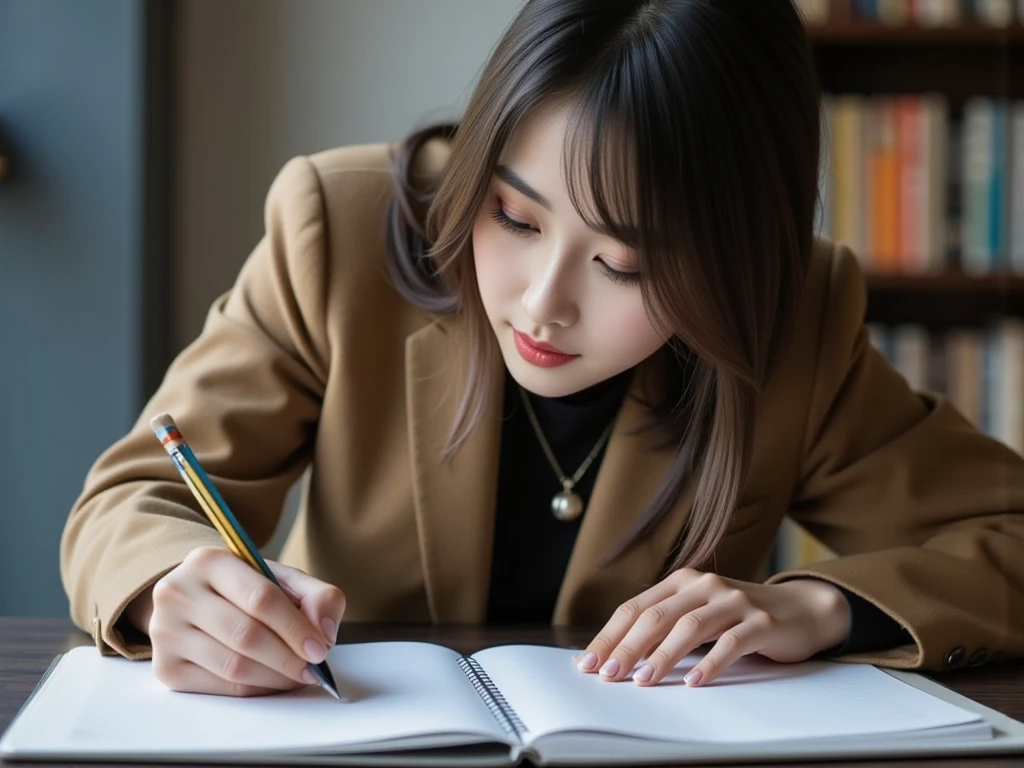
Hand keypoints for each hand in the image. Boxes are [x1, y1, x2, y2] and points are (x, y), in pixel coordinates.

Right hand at [130, 546, 345, 696]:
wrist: (195, 600)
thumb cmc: (245, 589)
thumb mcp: (282, 579)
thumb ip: (316, 596)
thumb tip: (324, 631)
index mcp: (208, 561)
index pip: (260, 598)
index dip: (295, 627)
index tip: (320, 648)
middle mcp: (177, 593)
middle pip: (245, 635)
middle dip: (288, 657)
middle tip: (314, 668)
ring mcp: (165, 632)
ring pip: (233, 666)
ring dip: (275, 677)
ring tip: (298, 675)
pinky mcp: (165, 667)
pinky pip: (220, 687)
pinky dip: (255, 689)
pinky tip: (273, 682)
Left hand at [576, 570, 849, 686]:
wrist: (802, 609)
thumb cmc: (739, 617)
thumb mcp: (699, 614)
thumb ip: (664, 628)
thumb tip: (616, 656)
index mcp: (683, 581)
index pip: (636, 607)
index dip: (610, 635)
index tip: (589, 663)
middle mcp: (705, 584)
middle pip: (656, 616)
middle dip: (628, 647)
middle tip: (609, 675)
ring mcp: (735, 601)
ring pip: (689, 627)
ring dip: (662, 656)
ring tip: (642, 680)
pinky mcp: (762, 622)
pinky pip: (731, 642)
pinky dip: (710, 663)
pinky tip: (693, 681)